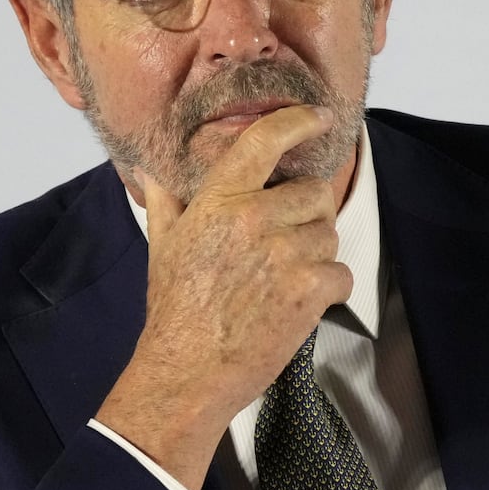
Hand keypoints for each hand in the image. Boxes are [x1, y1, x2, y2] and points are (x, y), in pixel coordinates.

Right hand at [95, 105, 352, 489]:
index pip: (265, 141)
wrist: (186, 371)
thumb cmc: (174, 310)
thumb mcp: (164, 247)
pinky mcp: (309, 289)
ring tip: (282, 280)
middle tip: (282, 245)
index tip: (320, 117)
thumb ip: (165, 202)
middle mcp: (254, 218)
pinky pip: (341, 272)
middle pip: (314, 192)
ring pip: (329, 232)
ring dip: (316, 254)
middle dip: (306, 215)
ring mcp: (285, 253)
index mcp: (219, 200)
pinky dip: (329, 288)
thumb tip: (147, 170)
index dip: (299, 122)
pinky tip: (298, 303)